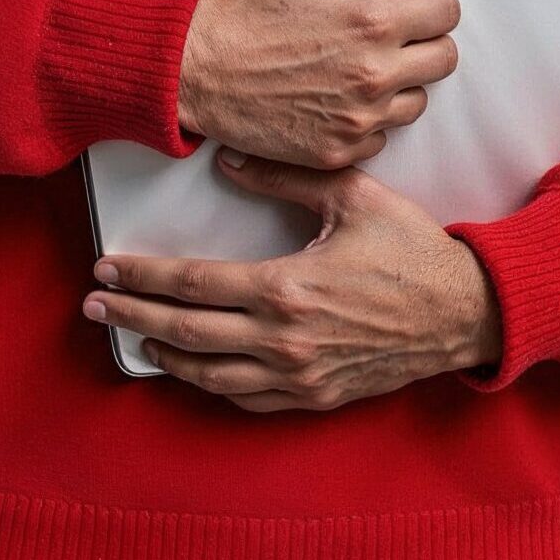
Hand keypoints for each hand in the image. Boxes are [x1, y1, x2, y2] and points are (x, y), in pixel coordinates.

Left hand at [80, 144, 501, 408]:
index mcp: (286, 287)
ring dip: (163, 353)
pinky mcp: (315, 397)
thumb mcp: (352, 195)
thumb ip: (284, 177)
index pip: (193, 283)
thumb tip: (227, 160)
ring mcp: (298, 376)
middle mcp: (283, 340)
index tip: (108, 269)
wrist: (465, 312)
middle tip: (94, 306)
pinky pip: (246, 398)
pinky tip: (192, 367)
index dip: (143, 276)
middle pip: (186, 331)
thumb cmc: (411, 249)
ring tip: (133, 334)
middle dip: (132, 315)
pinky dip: (209, 384)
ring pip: (209, 373)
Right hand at [177, 0, 460, 173]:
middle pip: (443, 61)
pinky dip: (368, 117)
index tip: (415, 2)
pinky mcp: (335, 152)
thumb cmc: (236, 7)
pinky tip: (338, 94)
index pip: (446, 15)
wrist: (187, 68)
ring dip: (400, 81)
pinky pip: (380, 137)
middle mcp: (373, 76)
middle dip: (425, 40)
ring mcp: (356, 120)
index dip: (433, 2)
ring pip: (416, 102)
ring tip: (359, 62)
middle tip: (391, 30)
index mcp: (370, 22)